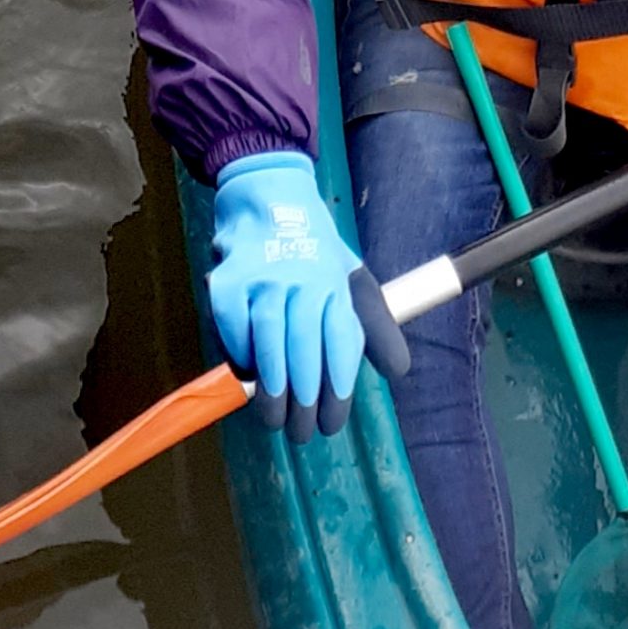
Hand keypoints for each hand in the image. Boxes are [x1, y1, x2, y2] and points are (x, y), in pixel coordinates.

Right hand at [210, 150, 407, 440]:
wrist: (268, 196)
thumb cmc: (314, 250)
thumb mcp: (353, 280)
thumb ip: (374, 327)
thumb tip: (399, 372)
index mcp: (336, 284)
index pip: (341, 346)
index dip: (337, 391)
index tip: (331, 423)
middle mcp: (302, 280)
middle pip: (304, 350)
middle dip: (304, 401)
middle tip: (301, 432)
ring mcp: (262, 279)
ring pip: (267, 342)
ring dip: (271, 389)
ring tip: (275, 418)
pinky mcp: (227, 281)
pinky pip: (233, 329)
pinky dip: (240, 356)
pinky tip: (249, 374)